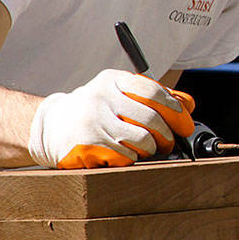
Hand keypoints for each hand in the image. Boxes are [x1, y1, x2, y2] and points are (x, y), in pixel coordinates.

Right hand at [28, 69, 195, 168]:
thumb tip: (188, 105)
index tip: (185, 125)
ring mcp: (92, 122)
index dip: (176, 111)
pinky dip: (130, 159)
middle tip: (168, 143)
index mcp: (113, 80)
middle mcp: (101, 97)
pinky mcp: (85, 146)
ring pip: (140, 142)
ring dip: (149, 149)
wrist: (50, 125)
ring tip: (144, 149)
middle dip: (167, 135)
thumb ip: (154, 96)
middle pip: (152, 120)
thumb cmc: (95, 109)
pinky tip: (121, 153)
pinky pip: (123, 157)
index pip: (154, 92)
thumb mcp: (119, 93)